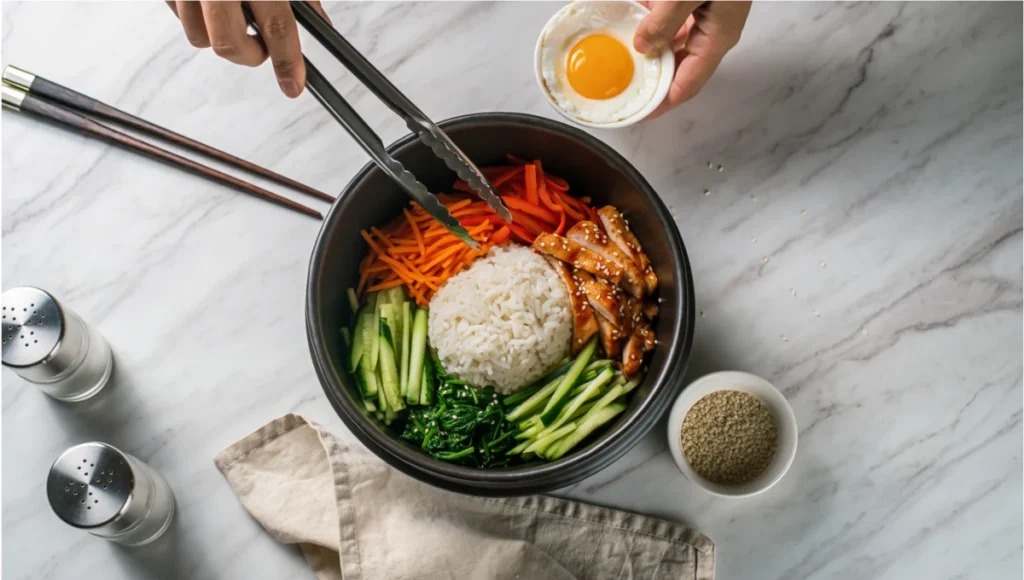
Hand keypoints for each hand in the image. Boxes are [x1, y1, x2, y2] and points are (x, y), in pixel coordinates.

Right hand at [166, 1, 329, 97]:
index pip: (276, 25)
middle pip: (230, 44)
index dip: (288, 61)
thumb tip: (319, 25)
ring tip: (232, 11)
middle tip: (261, 44)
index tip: (294, 86)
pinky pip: (179, 19)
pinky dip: (196, 17)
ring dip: (220, 35)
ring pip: (200, 37)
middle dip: (250, 55)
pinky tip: (208, 1)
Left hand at [634, 1, 750, 116]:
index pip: (686, 86)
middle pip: (681, 70)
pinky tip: (640, 17)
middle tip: (628, 86)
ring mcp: (713, 18)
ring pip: (677, 45)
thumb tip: (643, 45)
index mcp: (717, 39)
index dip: (662, 104)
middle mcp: (717, 34)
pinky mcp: (707, 3)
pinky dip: (658, 23)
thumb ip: (664, 20)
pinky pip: (679, 22)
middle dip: (653, 78)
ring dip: (653, 49)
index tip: (639, 114)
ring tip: (628, 54)